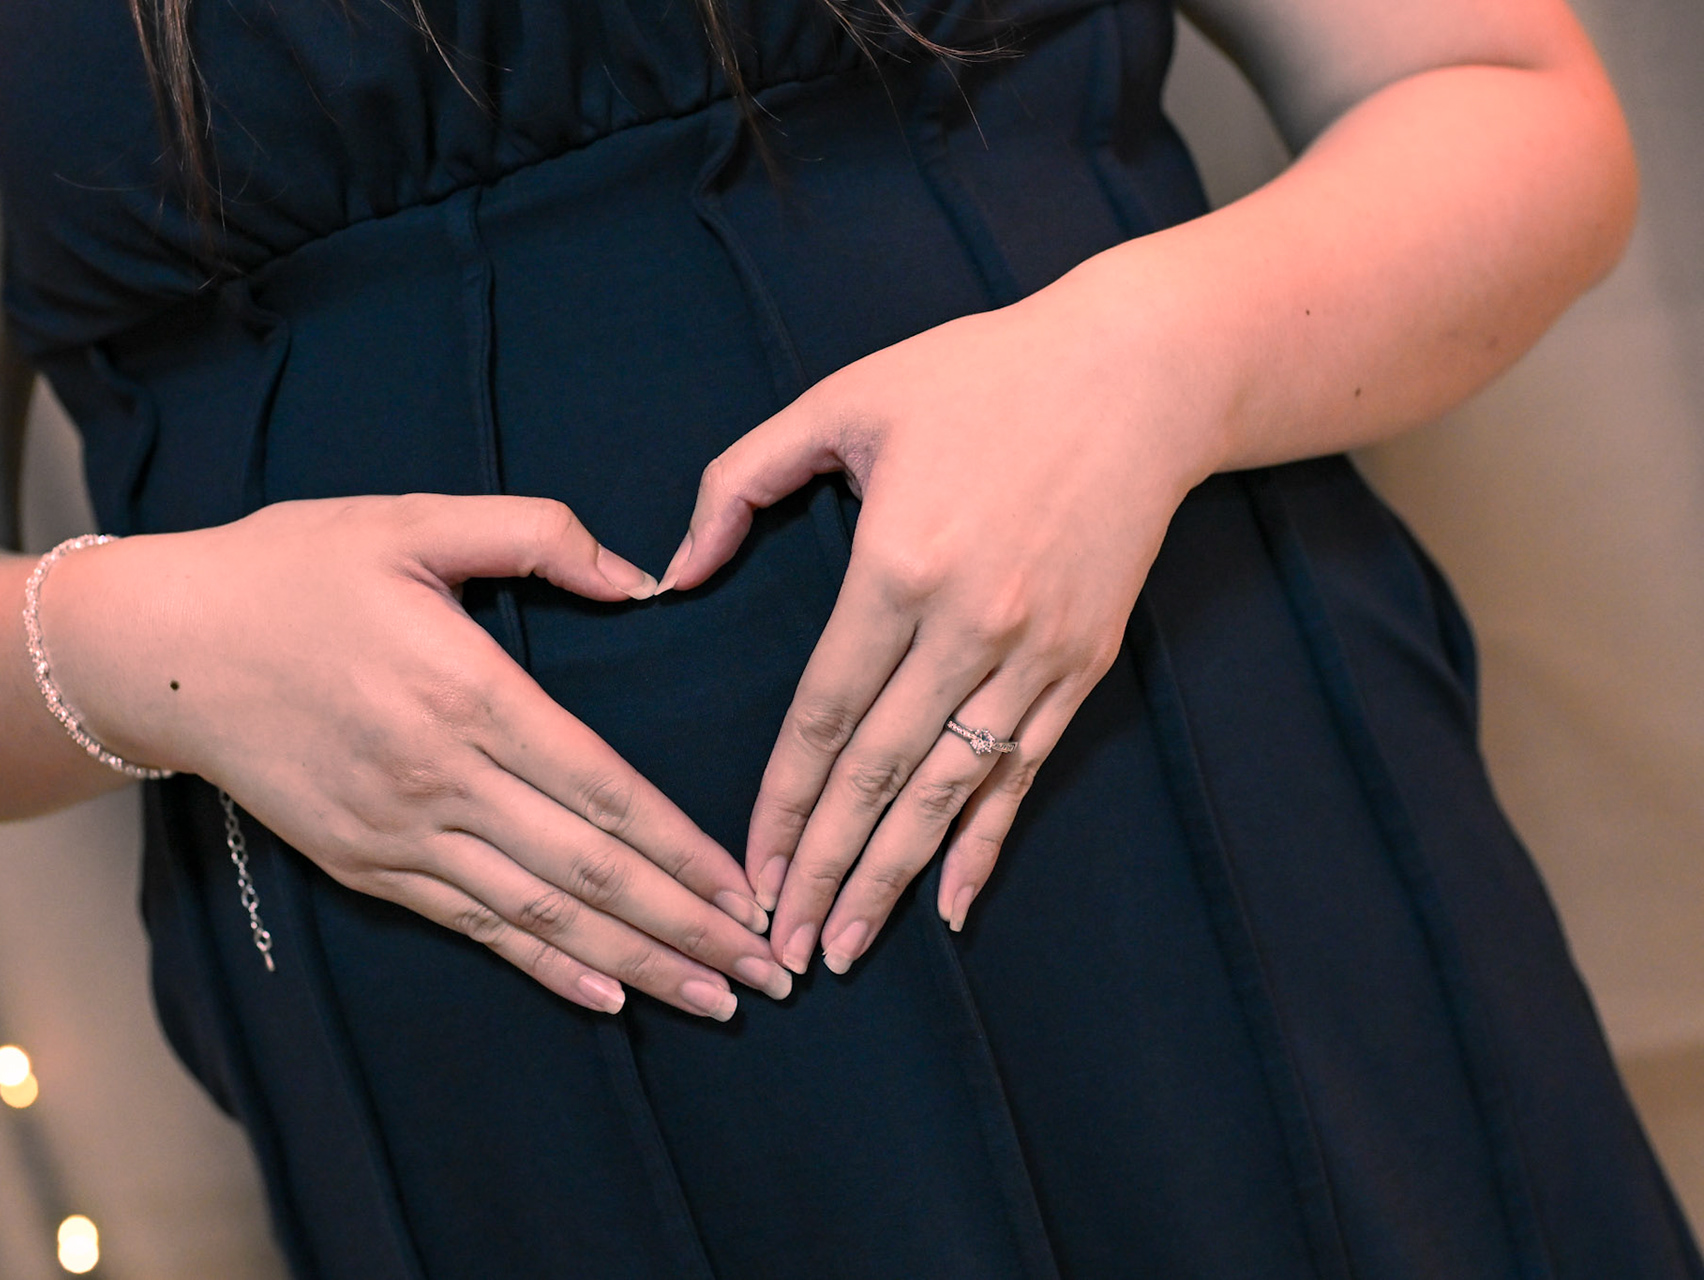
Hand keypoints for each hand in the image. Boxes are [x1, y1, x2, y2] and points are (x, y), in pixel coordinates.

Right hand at [42, 495, 791, 1017]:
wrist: (158, 648)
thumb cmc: (291, 570)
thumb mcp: (410, 519)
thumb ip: (535, 534)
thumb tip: (642, 575)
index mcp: (466, 691)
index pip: (604, 789)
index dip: (685, 849)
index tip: (753, 891)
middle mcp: (438, 779)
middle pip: (589, 870)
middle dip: (688, 927)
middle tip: (769, 971)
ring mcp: (398, 834)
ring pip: (539, 914)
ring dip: (635, 962)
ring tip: (714, 999)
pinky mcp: (364, 864)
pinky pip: (472, 927)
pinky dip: (543, 965)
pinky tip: (605, 996)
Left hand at [660, 282, 1214, 974]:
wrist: (1140, 372)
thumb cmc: (979, 376)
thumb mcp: (845, 399)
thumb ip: (741, 480)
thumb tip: (671, 571)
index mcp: (898, 565)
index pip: (823, 716)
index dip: (780, 802)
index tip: (744, 870)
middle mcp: (969, 626)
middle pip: (879, 776)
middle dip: (823, 869)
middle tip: (778, 949)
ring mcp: (1034, 654)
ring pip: (950, 792)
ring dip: (893, 877)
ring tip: (845, 947)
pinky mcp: (1082, 663)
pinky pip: (1023, 773)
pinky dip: (987, 843)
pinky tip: (954, 904)